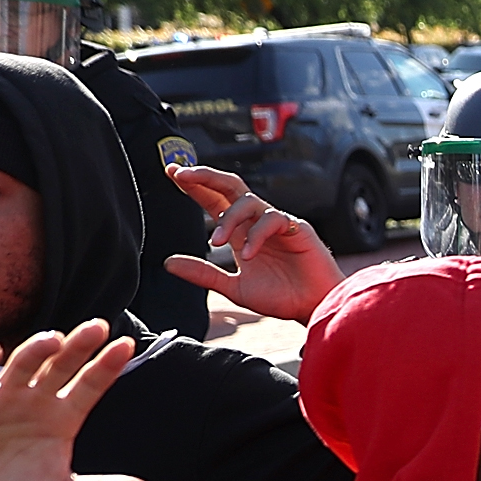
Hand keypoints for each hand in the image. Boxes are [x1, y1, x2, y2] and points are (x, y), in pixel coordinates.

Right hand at [0, 320, 149, 480]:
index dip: (107, 366)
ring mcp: (4, 396)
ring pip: (23, 364)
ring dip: (37, 350)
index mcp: (63, 416)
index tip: (126, 345)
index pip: (90, 385)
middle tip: (97, 327)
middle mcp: (37, 399)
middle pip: (61, 365)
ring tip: (54, 340)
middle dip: (79, 346)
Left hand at [159, 165, 345, 321]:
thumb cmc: (281, 297)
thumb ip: (203, 274)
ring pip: (248, 201)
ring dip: (228, 218)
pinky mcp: (297, 228)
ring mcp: (277, 223)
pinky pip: (271, 220)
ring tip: (217, 243)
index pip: (214, 200)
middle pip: (230, 186)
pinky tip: (249, 255)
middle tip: (183, 174)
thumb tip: (168, 263)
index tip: (172, 172)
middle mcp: (256, 222)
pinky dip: (256, 235)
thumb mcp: (233, 287)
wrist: (313, 308)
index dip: (194, 186)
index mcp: (241, 232)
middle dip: (205, 176)